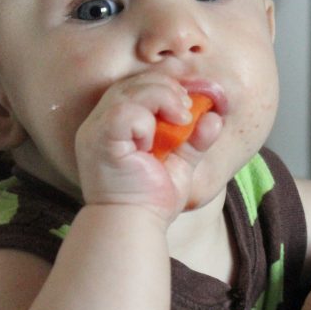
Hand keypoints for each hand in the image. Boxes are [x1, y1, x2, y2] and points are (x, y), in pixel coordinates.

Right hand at [75, 74, 220, 218]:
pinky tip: (156, 139)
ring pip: (130, 91)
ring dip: (163, 98)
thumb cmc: (151, 200)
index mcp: (115, 125)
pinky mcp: (100, 140)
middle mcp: (99, 123)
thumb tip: (215, 116)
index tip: (192, 103)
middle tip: (187, 111)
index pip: (138, 87)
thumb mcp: (180, 164)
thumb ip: (195, 139)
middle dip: (168, 89)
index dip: (167, 87)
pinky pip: (124, 111)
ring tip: (181, 119)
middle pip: (134, 83)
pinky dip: (146, 117)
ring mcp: (96, 130)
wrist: (134, 226)